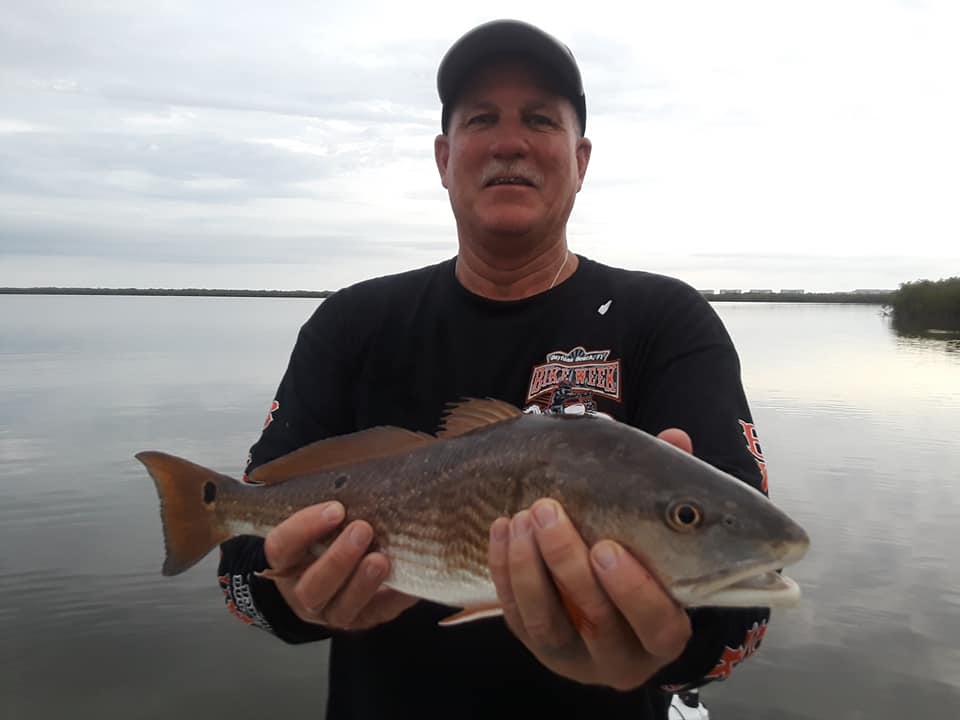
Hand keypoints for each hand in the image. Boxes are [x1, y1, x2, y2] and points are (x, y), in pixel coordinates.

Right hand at [263, 502, 417, 630]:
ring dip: (362, 583)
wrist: (330, 577)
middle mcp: (303, 592)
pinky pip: (379, 614)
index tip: (336, 508)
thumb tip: (363, 476)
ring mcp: (332, 612)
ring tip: (382, 560)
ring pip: (341, 609)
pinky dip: (395, 599)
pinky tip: (409, 583)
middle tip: (363, 529)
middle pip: (312, 586)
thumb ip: (329, 506)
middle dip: (338, 559)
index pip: (282, 547)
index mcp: (286, 562)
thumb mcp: (318, 521)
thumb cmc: (327, 536)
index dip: (305, 528)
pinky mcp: (364, 620)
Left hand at [487, 428, 693, 690]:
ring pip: (546, 623)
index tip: (607, 547)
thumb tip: (676, 438)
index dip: (633, 590)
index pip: (657, 623)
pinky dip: (506, 571)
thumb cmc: (641, 559)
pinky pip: (516, 616)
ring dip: (529, 567)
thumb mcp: (660, 534)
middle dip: (568, 564)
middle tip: (549, 511)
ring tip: (523, 516)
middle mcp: (621, 655)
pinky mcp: (536, 646)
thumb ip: (668, 490)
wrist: (603, 612)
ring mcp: (574, 655)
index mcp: (664, 632)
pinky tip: (503, 529)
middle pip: (597, 621)